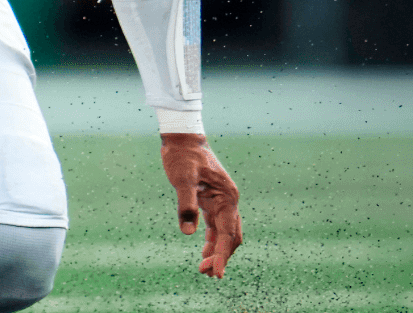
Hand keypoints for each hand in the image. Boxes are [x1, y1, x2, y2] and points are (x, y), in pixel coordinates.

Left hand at [160, 133, 242, 277]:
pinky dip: (212, 239)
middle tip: (207, 274)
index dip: (221, 255)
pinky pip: (217, 225)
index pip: (227, 233)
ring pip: (224, 233)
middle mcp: (228, 201)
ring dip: (217, 250)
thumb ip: (185, 205)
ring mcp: (222, 201)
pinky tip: (204, 251)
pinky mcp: (212, 200)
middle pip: (230, 236)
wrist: (183, 139)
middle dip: (220, 256)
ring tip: (205, 269)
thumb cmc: (182, 157)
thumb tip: (188, 233)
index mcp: (226, 197)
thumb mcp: (182, 179)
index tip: (216, 273)